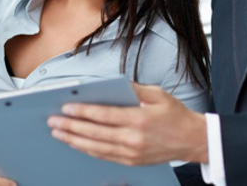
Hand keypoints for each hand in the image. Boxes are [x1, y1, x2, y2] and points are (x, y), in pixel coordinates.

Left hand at [47, 83, 207, 165]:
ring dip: (74, 140)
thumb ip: (134, 88)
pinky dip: (87, 149)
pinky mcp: (131, 161)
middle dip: (71, 126)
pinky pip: (104, 156)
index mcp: (139, 119)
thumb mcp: (158, 94)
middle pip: (95, 133)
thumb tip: (112, 84)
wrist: (193, 141)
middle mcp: (133, 138)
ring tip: (58, 133)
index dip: (82, 112)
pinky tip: (76, 143)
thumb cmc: (176, 115)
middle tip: (53, 121)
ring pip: (96, 147)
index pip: (104, 115)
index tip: (65, 108)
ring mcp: (131, 153)